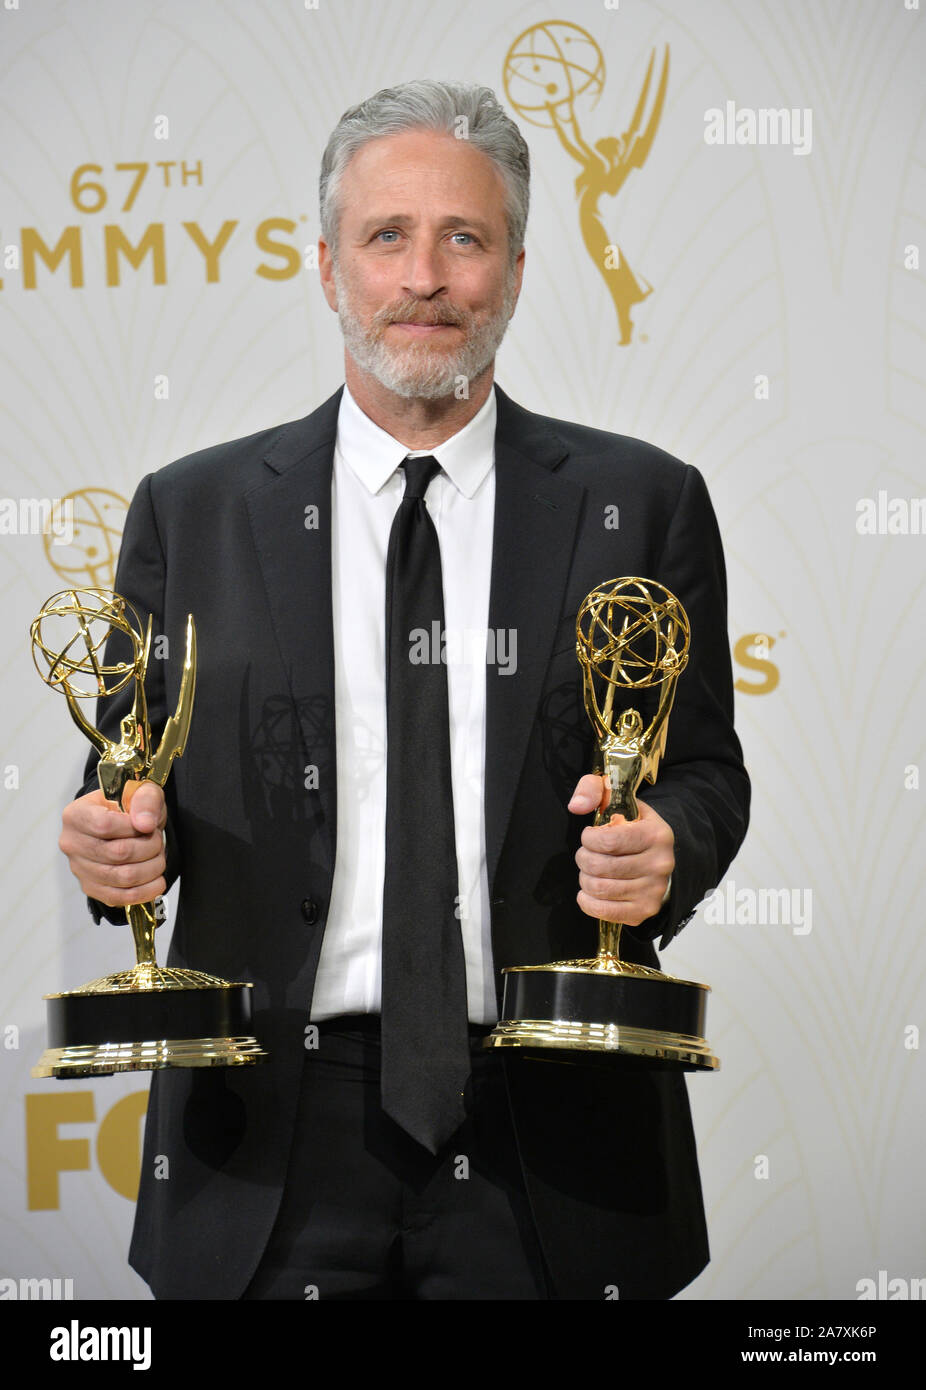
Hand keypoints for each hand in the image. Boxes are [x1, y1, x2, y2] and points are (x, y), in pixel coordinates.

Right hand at [59, 780, 166, 908]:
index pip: (104, 825)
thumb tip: (145, 824)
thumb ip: (145, 800)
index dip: (133, 827)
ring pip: (123, 877)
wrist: (122, 823)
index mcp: (76, 815)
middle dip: (150, 847)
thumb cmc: (129, 806)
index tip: (148, 824)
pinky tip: (157, 881)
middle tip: (158, 841)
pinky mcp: (91, 888)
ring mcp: (79, 869)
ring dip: (151, 868)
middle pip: (118, 853)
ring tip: (158, 857)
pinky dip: (145, 891)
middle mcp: (71, 843)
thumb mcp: (141, 790)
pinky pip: (120, 897)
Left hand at [568, 774, 674, 926]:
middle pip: (601, 867)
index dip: (589, 839)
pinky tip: (588, 891)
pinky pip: (604, 912)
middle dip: (584, 858)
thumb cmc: (631, 826)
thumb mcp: (616, 799)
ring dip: (585, 879)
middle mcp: (660, 864)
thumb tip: (576, 806)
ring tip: (590, 870)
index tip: (589, 836)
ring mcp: (654, 890)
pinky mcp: (645, 910)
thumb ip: (592, 790)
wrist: (656, 853)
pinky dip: (588, 901)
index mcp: (656, 835)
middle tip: (586, 854)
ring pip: (600, 889)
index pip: (608, 842)